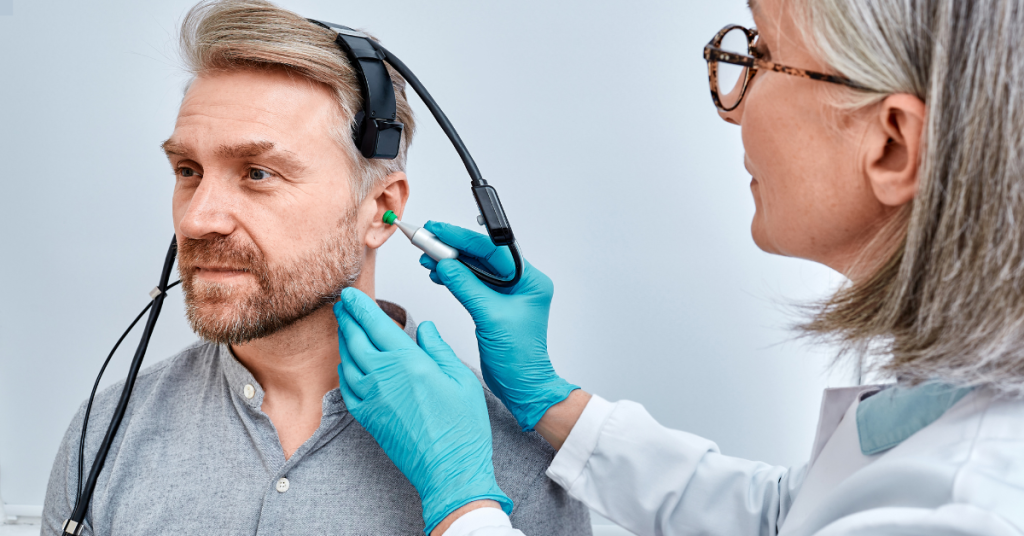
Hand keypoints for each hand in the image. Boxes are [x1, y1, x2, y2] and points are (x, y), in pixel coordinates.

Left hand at [333, 288, 511, 533]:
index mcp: (408, 362)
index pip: (375, 324)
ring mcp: (372, 399)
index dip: (359, 306)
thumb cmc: (461, 429)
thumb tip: (426, 328)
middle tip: (341, 305)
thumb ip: (439, 349)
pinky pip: (347, 388)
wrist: (449, 470)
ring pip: (348, 361)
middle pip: (356, 339)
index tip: (350, 294)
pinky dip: (344, 371)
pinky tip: (347, 365)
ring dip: (344, 341)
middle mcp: (384, 378)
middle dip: (346, 318)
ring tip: (344, 329)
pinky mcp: (368, 418)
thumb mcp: (462, 379)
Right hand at [419, 221, 578, 431]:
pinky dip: (453, 277)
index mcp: (530, 281)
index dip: (463, 238)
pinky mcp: (494, 304)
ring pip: (474, 268)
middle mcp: (521, 283)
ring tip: (426, 257)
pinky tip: (437, 273)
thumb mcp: (490, 317)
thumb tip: (446, 264)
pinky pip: (471, 282)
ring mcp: (507, 293)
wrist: (521, 386)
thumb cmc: (519, 358)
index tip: (439, 231)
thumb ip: (467, 287)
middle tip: (428, 239)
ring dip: (450, 262)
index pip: (493, 250)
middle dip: (453, 247)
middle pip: (483, 255)